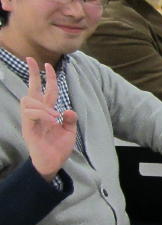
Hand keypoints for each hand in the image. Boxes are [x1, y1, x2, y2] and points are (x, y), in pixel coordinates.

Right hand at [20, 58, 77, 181]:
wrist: (52, 164)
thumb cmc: (58, 147)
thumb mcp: (69, 131)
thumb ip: (70, 119)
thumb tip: (68, 110)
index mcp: (47, 112)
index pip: (46, 91)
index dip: (48, 78)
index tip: (47, 64)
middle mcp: (37, 113)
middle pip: (32, 89)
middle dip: (32, 74)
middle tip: (31, 60)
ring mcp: (30, 120)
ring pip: (29, 100)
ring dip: (43, 105)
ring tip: (55, 117)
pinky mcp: (28, 128)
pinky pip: (31, 114)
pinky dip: (43, 114)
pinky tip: (53, 120)